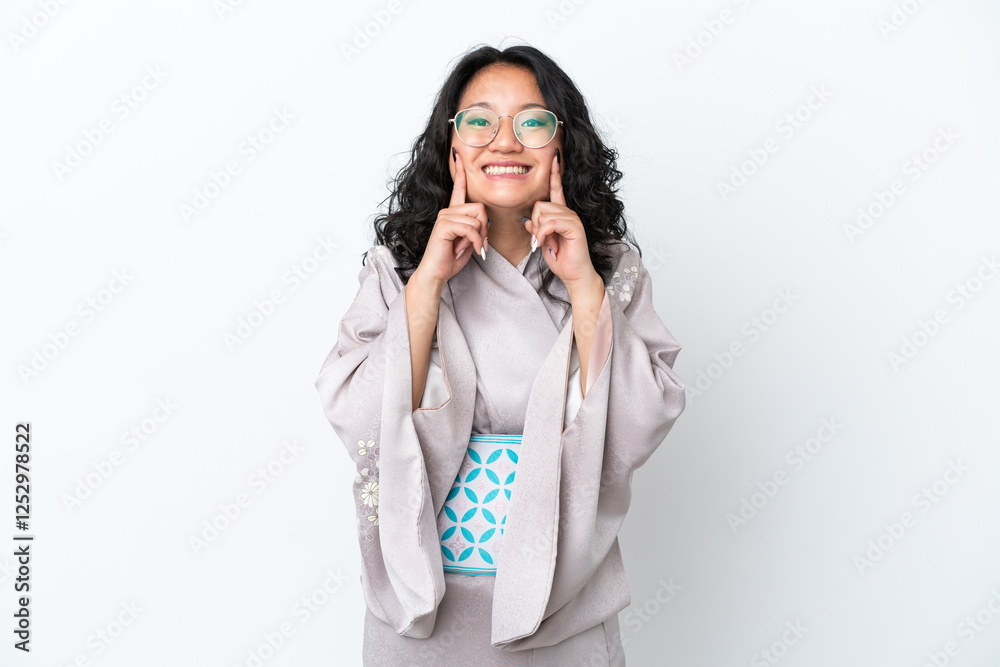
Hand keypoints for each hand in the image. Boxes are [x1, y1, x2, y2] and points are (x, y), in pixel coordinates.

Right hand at [413, 151, 487, 286]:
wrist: (436, 273)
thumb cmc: (450, 259)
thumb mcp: (469, 241)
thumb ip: (476, 228)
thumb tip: (483, 222)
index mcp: (453, 213)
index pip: (458, 188)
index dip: (460, 172)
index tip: (458, 154)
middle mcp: (447, 211)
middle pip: (480, 208)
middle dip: (484, 228)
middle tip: (479, 243)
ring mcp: (444, 217)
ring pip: (477, 219)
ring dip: (479, 237)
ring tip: (470, 248)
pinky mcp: (443, 226)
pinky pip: (470, 228)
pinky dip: (475, 241)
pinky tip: (471, 250)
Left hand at [523, 153, 597, 289]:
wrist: (574, 275)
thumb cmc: (561, 259)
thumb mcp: (543, 242)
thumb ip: (536, 229)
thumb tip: (527, 220)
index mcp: (561, 214)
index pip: (556, 189)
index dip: (554, 174)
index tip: (554, 157)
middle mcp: (568, 212)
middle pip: (540, 204)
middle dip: (535, 223)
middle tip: (539, 240)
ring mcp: (572, 218)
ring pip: (543, 214)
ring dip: (538, 232)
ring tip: (543, 244)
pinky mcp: (574, 227)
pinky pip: (549, 223)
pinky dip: (542, 235)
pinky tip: (544, 244)